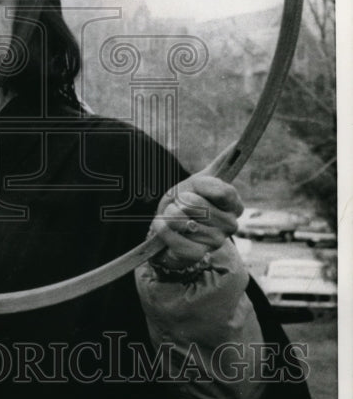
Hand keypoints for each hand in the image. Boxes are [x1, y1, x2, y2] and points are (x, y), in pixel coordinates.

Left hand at [149, 144, 243, 269]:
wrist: (167, 228)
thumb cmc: (184, 203)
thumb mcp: (198, 182)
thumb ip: (219, 165)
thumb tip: (236, 143)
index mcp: (233, 206)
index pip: (224, 192)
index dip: (203, 187)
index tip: (193, 187)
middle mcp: (230, 226)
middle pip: (200, 205)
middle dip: (180, 201)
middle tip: (179, 205)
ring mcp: (215, 242)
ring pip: (184, 221)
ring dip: (169, 215)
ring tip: (171, 218)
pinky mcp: (197, 255)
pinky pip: (175, 238)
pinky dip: (163, 230)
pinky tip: (163, 229)